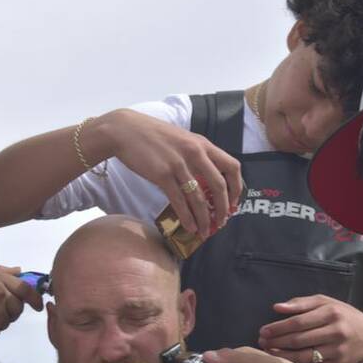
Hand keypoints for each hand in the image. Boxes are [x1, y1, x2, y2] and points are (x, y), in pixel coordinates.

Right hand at [100, 109, 242, 236]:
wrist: (125, 130)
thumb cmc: (153, 136)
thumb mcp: (182, 139)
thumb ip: (196, 155)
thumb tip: (206, 179)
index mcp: (203, 144)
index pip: (232, 166)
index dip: (236, 187)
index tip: (234, 202)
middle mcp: (195, 153)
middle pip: (219, 186)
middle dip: (223, 208)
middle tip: (221, 222)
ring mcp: (179, 164)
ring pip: (199, 198)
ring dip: (204, 218)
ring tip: (204, 231)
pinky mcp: (162, 175)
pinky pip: (179, 201)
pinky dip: (187, 217)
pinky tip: (190, 227)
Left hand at [258, 295, 362, 362]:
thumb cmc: (343, 316)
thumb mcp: (326, 303)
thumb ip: (302, 303)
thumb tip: (277, 307)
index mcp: (331, 313)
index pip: (298, 322)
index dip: (278, 327)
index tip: (263, 331)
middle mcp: (335, 331)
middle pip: (299, 339)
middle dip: (277, 342)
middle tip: (262, 342)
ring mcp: (337, 350)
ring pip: (304, 356)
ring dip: (283, 356)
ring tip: (269, 352)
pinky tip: (284, 362)